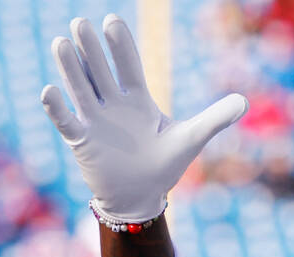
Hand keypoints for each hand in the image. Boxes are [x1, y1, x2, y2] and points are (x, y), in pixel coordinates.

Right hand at [41, 15, 246, 221]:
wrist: (142, 197)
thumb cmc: (165, 166)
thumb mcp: (191, 139)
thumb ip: (215, 118)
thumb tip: (245, 101)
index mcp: (138, 99)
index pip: (128, 67)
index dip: (120, 46)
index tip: (111, 22)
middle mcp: (113, 104)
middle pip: (100, 71)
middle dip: (91, 49)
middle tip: (81, 22)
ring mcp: (95, 121)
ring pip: (81, 89)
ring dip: (71, 68)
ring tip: (61, 42)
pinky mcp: (82, 142)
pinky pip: (67, 122)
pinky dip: (58, 109)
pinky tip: (49, 91)